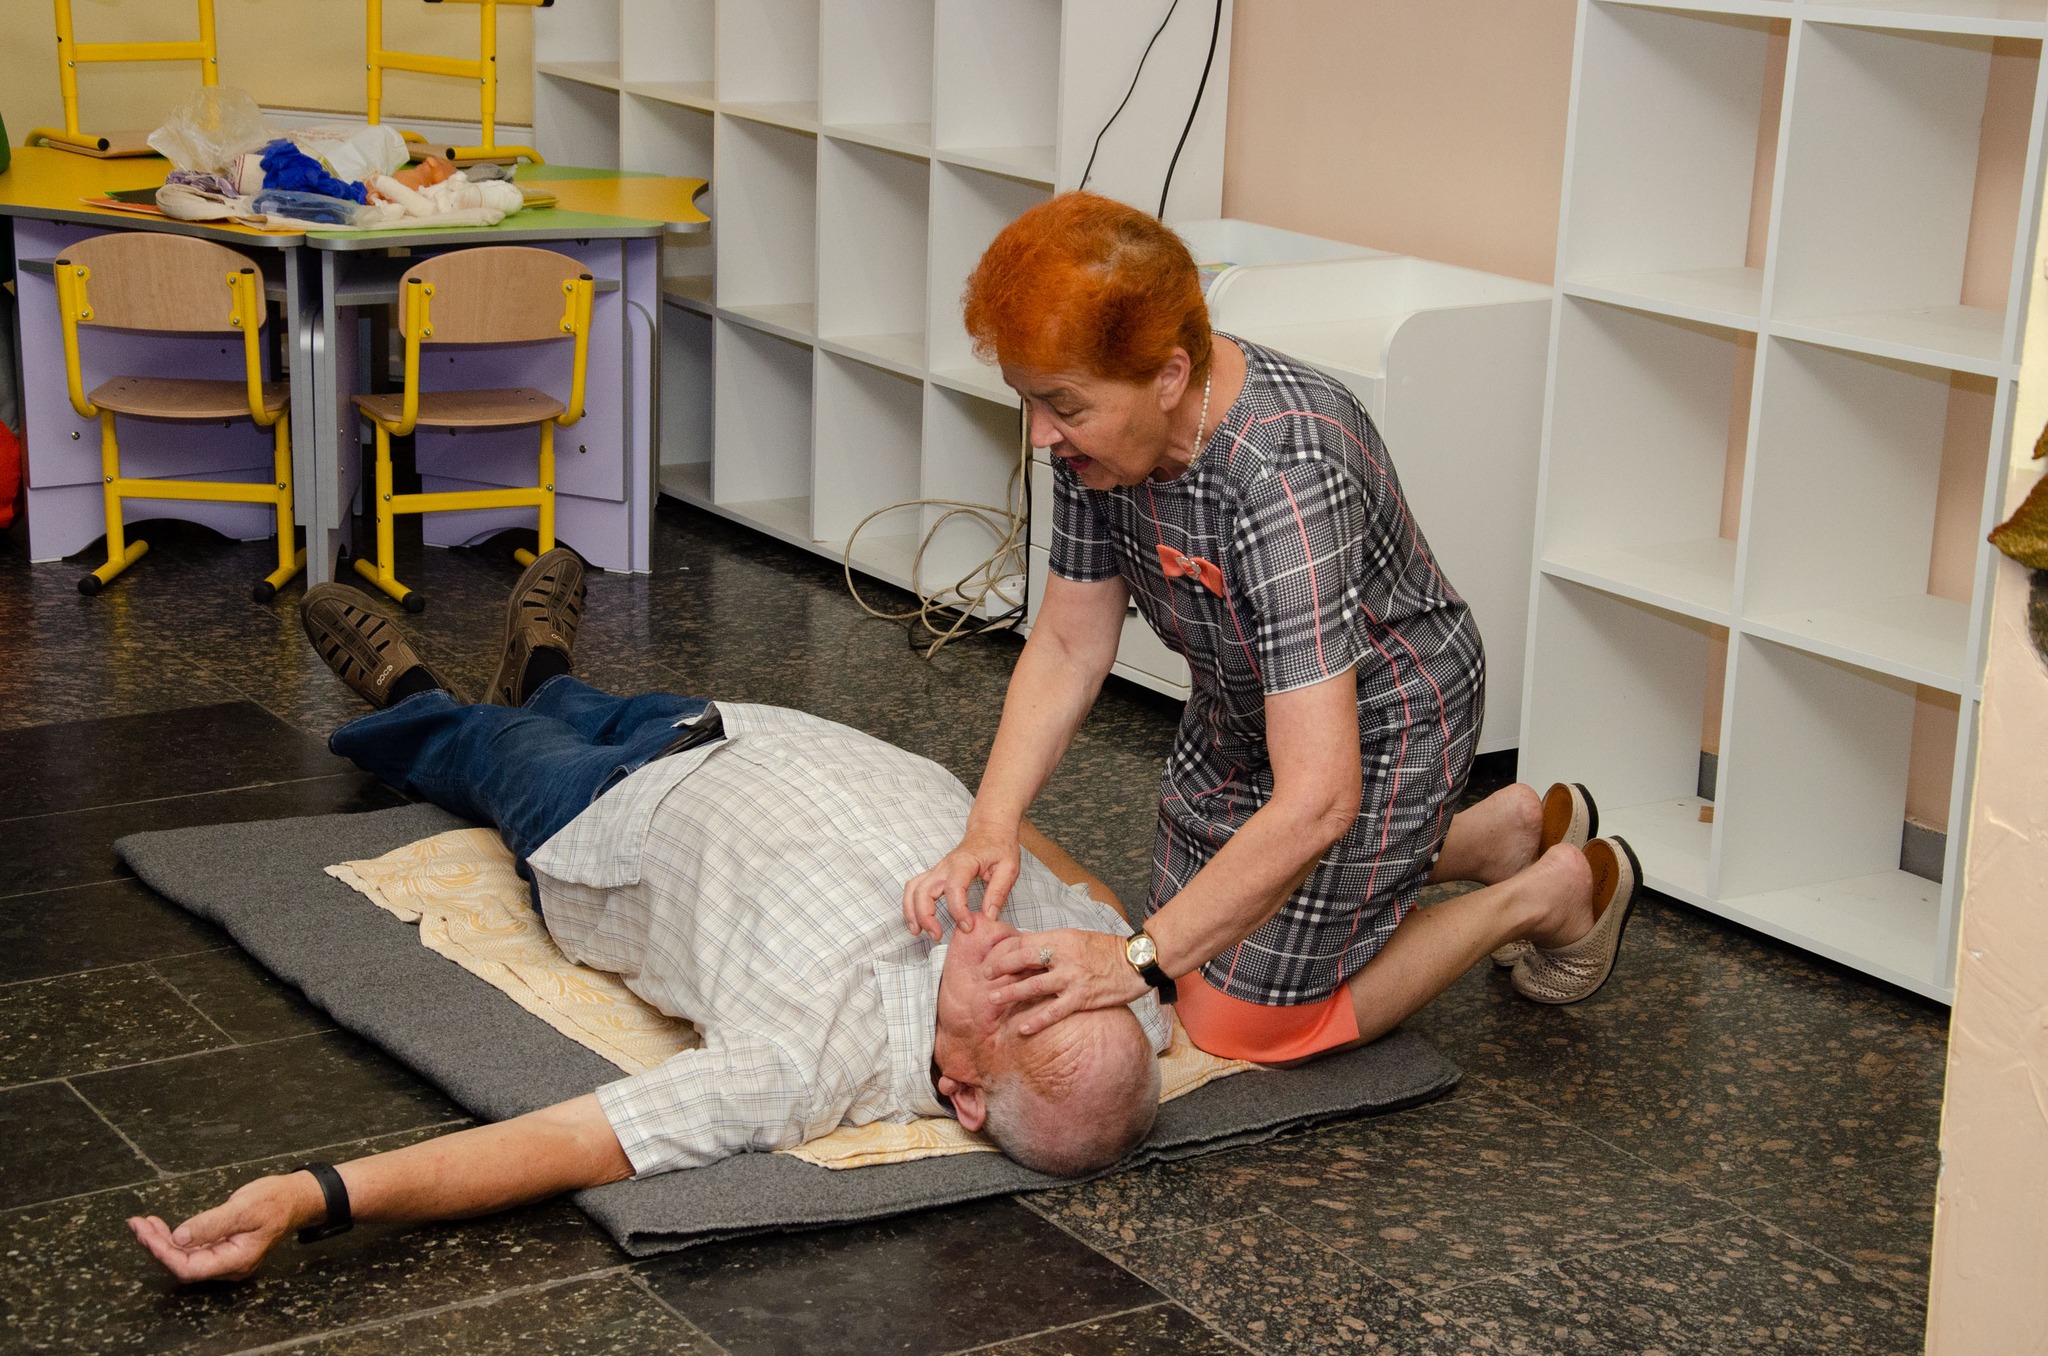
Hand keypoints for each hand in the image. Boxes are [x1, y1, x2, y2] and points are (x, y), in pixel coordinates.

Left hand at [127, 1173, 311, 1282]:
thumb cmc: (276, 1201)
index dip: (164, 1254)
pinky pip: (193, 1250)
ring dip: (162, 1243)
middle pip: (183, 1266)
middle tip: (138, 1225)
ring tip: (144, 1224)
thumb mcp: (244, 1207)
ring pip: (185, 1258)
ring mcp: (226, 1259)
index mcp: (236, 1259)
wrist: (298, 1198)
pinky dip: (174, 1239)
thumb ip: (211, 1224)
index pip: (190, 1268)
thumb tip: (179, 1237)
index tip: (147, 1234)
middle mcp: (229, 1265)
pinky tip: (162, 1228)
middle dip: (157, 1247)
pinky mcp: (223, 1249)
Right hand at [902, 823, 1020, 939]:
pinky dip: (911, 904)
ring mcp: (937, 869)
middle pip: (923, 890)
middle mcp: (945, 866)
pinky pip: (915, 887)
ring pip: (913, 888)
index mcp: (964, 863)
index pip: (953, 888)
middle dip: (925, 915)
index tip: (968, 927)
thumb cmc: (1000, 846)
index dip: (958, 910)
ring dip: (911, 911)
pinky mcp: (935, 874)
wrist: (990, 829)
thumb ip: (999, 892)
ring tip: (917, 932)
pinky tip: (917, 920)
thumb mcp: (1009, 867)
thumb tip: (989, 917)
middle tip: (937, 936)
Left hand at [984, 928, 1148, 1034]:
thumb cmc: (1107, 949)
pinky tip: (1022, 1028)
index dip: (1002, 950)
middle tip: (984, 977)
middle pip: (1022, 959)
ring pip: (1033, 985)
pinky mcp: (1082, 998)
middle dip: (999, 968)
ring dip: (1010, 993)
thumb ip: (1054, 945)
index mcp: (1060, 938)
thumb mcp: (1077, 938)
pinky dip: (1037, 1020)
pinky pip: (1054, 1011)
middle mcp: (1063, 955)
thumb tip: (1028, 951)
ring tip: (992, 999)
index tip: (990, 959)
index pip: (1022, 941)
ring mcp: (1072, 977)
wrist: (1137, 961)